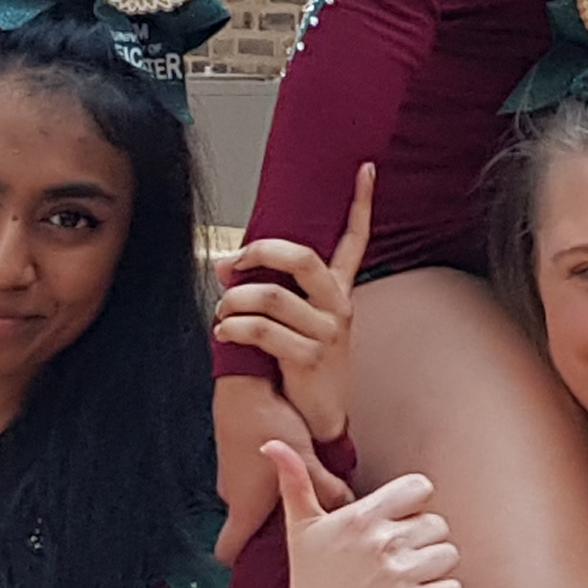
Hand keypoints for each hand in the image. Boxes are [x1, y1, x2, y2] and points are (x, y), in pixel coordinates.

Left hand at [212, 163, 373, 446]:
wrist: (318, 417)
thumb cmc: (301, 364)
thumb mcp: (293, 321)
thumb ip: (263, 289)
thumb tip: (222, 265)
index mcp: (338, 292)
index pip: (355, 240)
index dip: (361, 204)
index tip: (365, 170)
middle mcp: (338, 307)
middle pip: (301, 258)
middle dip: (259, 252)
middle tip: (234, 261)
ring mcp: (327, 333)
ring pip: (270, 296)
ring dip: (234, 301)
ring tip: (222, 313)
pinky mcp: (309, 358)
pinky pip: (261, 330)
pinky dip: (233, 328)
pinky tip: (224, 333)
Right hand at [213, 377, 345, 565]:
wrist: (244, 381)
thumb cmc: (267, 420)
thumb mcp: (307, 459)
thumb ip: (329, 487)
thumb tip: (352, 507)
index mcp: (244, 508)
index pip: (228, 551)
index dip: (241, 565)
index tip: (260, 572)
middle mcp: (233, 495)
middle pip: (245, 530)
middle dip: (269, 536)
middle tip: (298, 536)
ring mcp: (232, 475)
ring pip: (251, 504)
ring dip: (272, 506)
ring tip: (302, 498)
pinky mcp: (237, 455)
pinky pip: (252, 481)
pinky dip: (270, 482)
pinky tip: (296, 467)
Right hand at [272, 440, 461, 587]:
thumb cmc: (311, 577)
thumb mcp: (300, 528)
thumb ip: (295, 482)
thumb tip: (272, 443)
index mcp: (362, 518)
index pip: (420, 488)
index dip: (414, 503)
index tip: (398, 519)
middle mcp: (383, 543)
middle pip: (438, 523)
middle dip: (423, 538)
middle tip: (397, 556)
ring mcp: (398, 576)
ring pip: (449, 554)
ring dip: (434, 566)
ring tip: (407, 576)